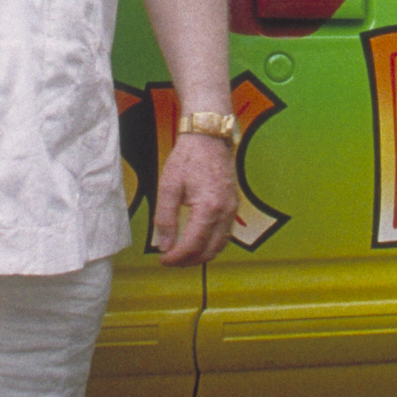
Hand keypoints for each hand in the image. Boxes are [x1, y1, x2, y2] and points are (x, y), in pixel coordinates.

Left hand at [152, 132, 236, 265]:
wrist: (208, 136)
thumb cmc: (188, 157)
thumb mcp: (169, 186)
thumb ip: (165, 219)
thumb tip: (163, 245)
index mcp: (209, 208)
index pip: (193, 245)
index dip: (176, 258)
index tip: (163, 260)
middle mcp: (226, 212)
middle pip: (210, 251)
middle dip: (189, 261)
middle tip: (170, 259)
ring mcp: (233, 209)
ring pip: (220, 246)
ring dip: (201, 254)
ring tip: (181, 253)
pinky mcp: (234, 205)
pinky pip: (225, 234)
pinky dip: (211, 244)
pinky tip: (197, 240)